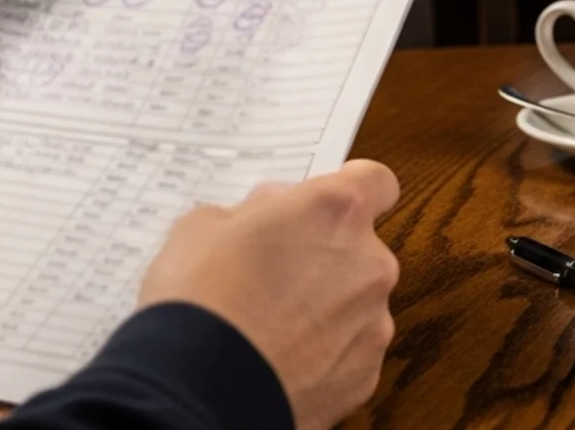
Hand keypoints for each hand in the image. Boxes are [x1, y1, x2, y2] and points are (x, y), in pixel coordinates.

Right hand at [139, 159, 401, 429]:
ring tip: (271, 325)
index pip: (377, 182)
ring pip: (357, 301)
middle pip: (361, 247)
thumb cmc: (200, 299)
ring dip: (326, 306)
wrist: (197, 392)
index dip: (353, 189)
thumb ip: (256, 209)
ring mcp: (373, 322)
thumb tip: (273, 214)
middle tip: (274, 273)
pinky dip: (324, 353)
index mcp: (337, 212)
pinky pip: (350, 351)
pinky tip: (281, 358)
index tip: (327, 205)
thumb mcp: (206, 224)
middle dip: (326, 255)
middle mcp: (370, 262)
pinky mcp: (366, 374)